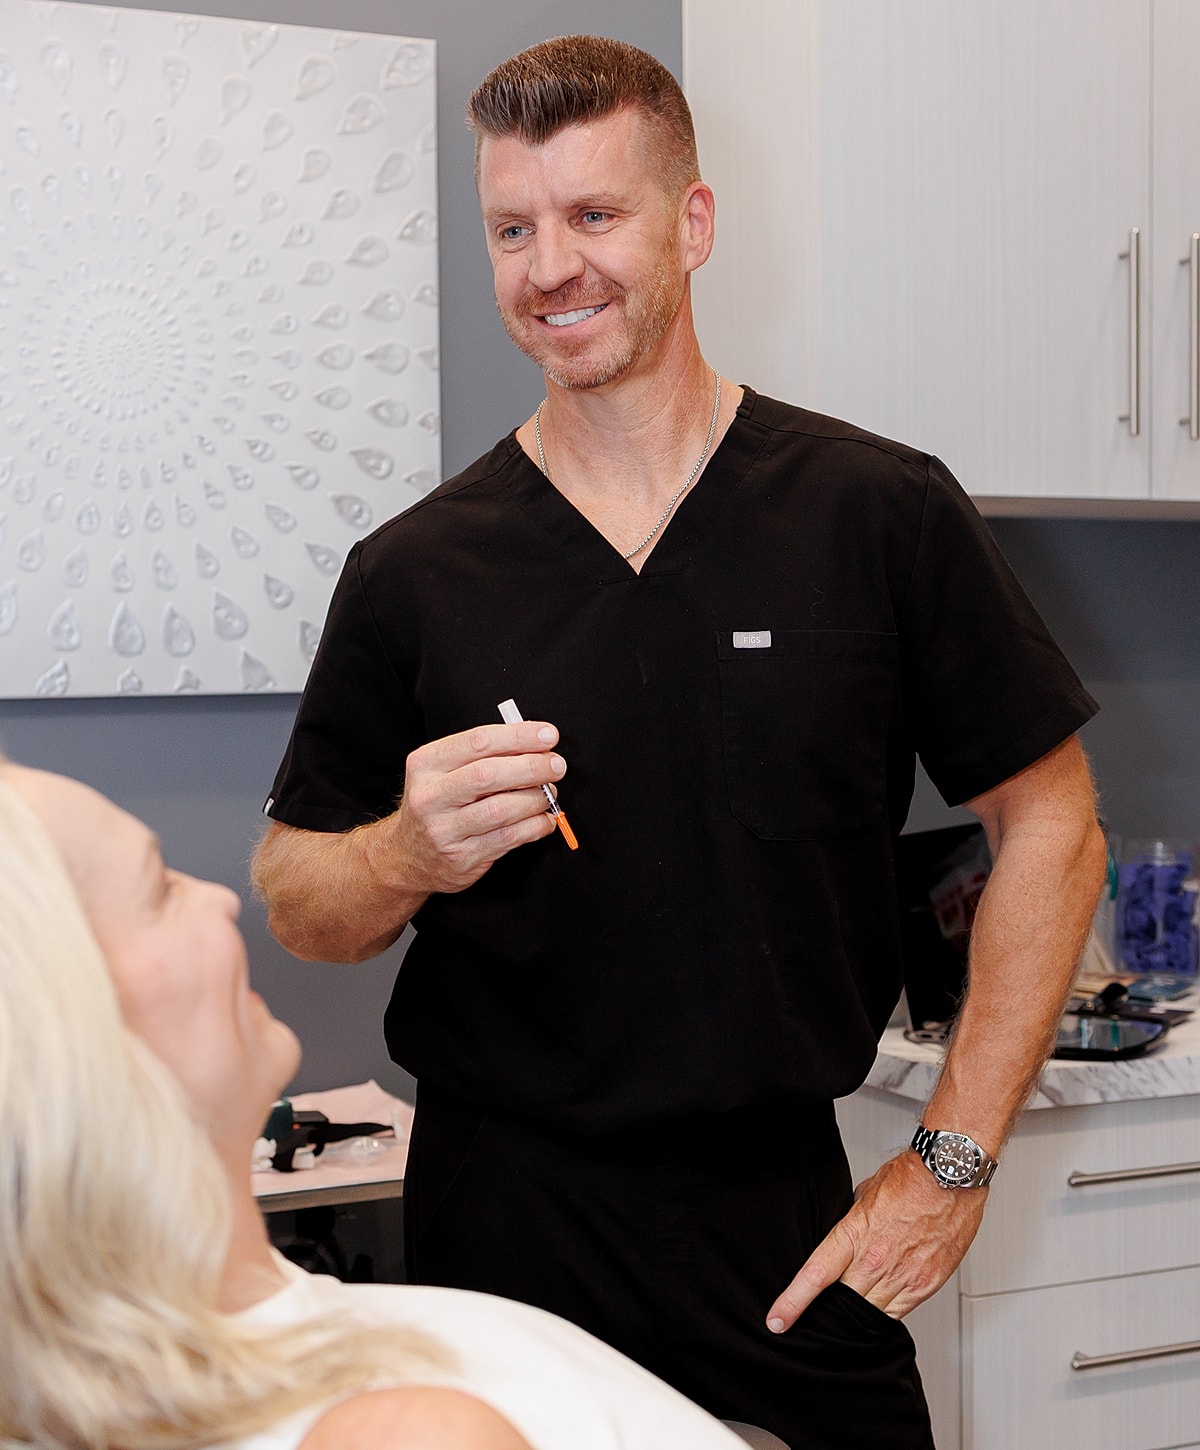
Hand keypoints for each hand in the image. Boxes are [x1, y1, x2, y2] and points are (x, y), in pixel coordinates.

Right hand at [381, 720, 566, 895]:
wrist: (408, 855)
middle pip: (489, 774)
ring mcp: (443, 830)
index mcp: (426, 764)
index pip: (478, 741)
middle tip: (556, 765)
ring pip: (501, 809)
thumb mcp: (444, 770)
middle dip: (532, 767)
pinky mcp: (461, 858)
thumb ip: (483, 754)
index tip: (548, 735)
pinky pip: (508, 838)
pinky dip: (535, 826)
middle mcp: (430, 796)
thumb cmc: (438, 804)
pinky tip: (543, 819)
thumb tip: (535, 741)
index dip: (519, 736)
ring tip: (548, 793)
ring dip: (536, 799)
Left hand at [765, 1150, 985, 1331]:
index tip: (778, 1319)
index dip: (793, 1302)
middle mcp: (876, 1261)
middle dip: (829, 1311)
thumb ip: (852, 1222)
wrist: (950, 1177)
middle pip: (842, 1303)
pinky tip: (877, 1305)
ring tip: (848, 1311)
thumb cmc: (910, 1178)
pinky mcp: (925, 1285)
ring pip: (869, 1314)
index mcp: (855, 1235)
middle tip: (820, 1314)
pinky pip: (898, 1313)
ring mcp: (902, 1277)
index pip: (816, 1275)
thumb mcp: (865, 1195)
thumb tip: (844, 1238)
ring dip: (856, 1315)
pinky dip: (884, 1313)